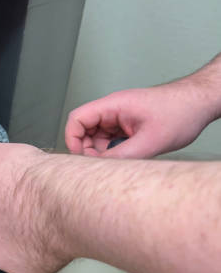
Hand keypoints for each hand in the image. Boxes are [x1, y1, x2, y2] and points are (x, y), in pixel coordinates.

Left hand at [0, 143, 72, 272]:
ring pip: (8, 251)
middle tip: (8, 213)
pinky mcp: (36, 267)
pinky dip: (39, 245)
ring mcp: (10, 260)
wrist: (59, 198)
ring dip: (16, 238)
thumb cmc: (23, 178)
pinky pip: (35, 256)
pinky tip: (47, 226)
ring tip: (32, 214)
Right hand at [65, 83, 211, 158]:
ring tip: (117, 163)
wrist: (200, 103)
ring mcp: (120, 117)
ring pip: (97, 137)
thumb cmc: (181, 111)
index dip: (73, 139)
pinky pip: (111, 139)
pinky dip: (113, 151)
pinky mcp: (128, 125)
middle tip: (100, 166)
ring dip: (102, 152)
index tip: (80, 157)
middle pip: (84, 129)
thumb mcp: (151, 140)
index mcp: (113, 105)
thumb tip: (101, 169)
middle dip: (87, 149)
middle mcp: (112, 110)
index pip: (77, 118)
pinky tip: (127, 158)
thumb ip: (122, 156)